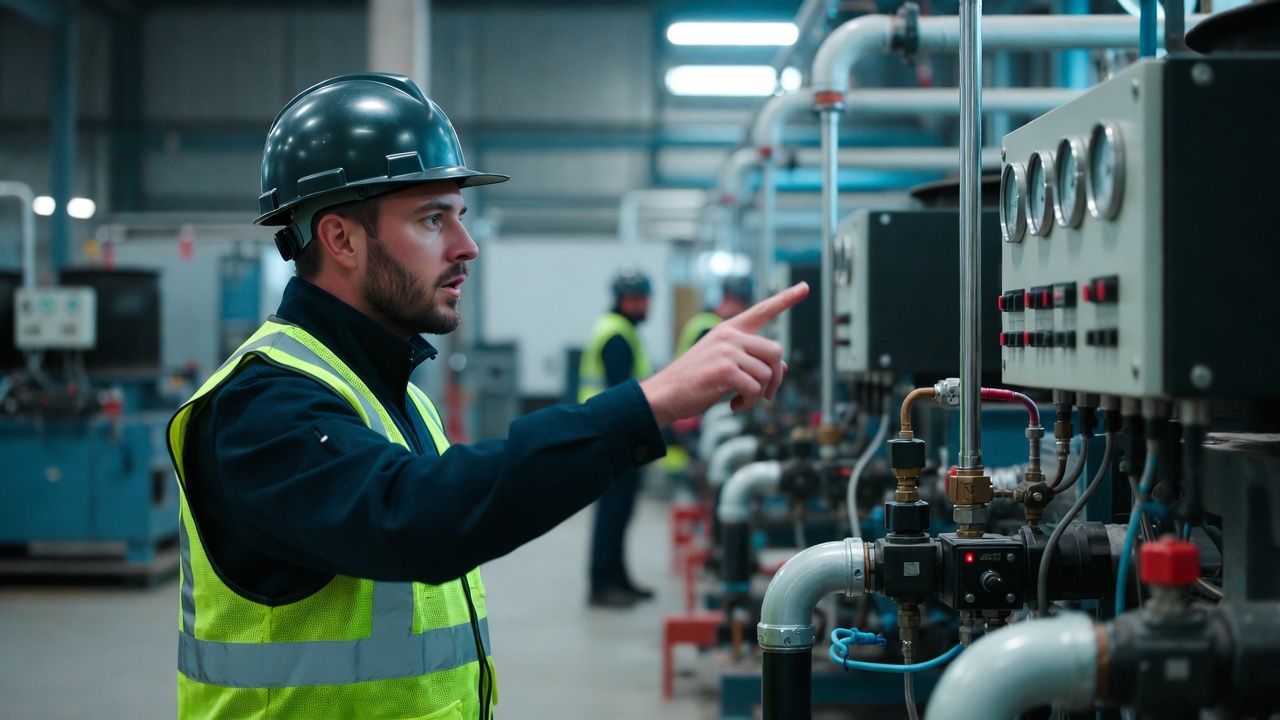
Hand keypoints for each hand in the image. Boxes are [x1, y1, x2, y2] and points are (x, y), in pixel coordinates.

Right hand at [641, 282, 808, 426]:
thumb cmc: (694, 381)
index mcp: (729, 330)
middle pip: (776, 351)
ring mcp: (727, 351)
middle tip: (766, 394)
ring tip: (741, 400)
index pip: (762, 310)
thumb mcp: (725, 365)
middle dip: (776, 377)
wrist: (666, 394)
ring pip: (767, 373)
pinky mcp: (725, 370)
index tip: (804, 288)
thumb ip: (752, 361)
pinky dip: (749, 403)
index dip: (786, 298)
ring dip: (759, 394)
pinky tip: (734, 405)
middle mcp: (730, 336)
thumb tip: (784, 368)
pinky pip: (755, 388)